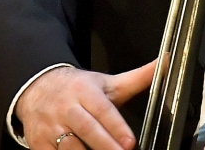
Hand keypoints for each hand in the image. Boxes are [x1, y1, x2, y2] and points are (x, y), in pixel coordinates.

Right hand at [15, 60, 156, 149]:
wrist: (37, 87)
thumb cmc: (78, 89)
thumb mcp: (107, 82)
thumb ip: (138, 78)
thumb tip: (167, 63)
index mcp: (84, 91)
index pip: (103, 110)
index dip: (117, 127)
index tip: (130, 143)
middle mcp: (66, 108)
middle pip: (87, 129)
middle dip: (106, 146)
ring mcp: (50, 126)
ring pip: (69, 146)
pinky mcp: (39, 143)